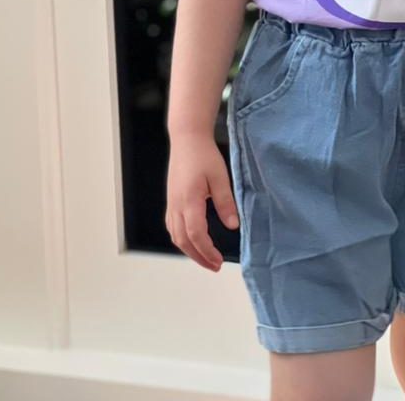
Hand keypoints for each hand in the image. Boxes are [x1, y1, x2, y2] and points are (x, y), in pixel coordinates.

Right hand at [165, 131, 239, 271]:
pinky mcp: (171, 199)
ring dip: (189, 250)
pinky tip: (192, 239)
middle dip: (198, 257)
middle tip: (214, 266)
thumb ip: (225, 203)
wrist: (187, 138)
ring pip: (175, 235)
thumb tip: (233, 225)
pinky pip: (172, 226)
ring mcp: (171, 202)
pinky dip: (182, 238)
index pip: (196, 235)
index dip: (207, 251)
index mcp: (189, 200)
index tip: (219, 260)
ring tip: (205, 257)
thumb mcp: (220, 177)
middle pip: (183, 240)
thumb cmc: (203, 155)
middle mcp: (176, 205)